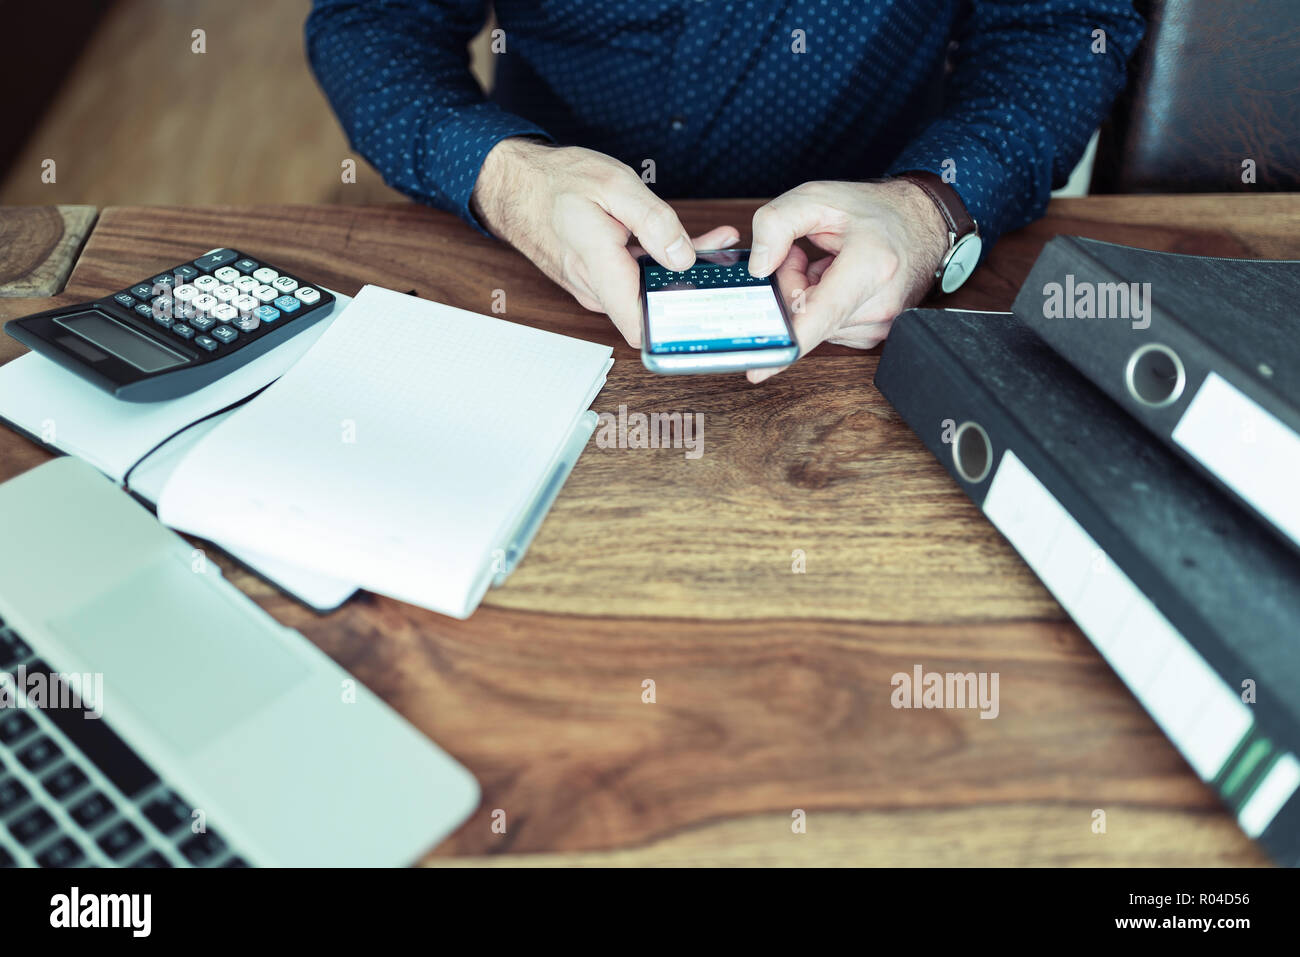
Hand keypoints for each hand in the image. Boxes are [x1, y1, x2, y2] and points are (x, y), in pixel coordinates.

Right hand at [472, 137, 738, 345]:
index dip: (677, 327)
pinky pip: (636, 279)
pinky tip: (690, 241)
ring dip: (683, 271)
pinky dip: (663, 262)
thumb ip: (653, 222)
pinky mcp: (600, 278)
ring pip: (648, 291)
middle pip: (654, 306)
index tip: (710, 309)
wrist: (519, 183)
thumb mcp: (614, 186)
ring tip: (719, 242)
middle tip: (729, 258)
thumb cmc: (560, 181)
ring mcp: (597, 286)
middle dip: (694, 287)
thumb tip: (683, 257)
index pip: (641, 327)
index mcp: (599, 269)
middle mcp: (596, 288)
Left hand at [745, 179, 950, 382]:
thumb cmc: (875, 211)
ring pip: (812, 326)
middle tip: (801, 255)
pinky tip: (838, 282)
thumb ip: (776, 224)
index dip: (787, 345)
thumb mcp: (818, 197)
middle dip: (790, 287)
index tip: (757, 370)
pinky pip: (826, 329)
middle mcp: (879, 304)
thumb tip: (758, 268)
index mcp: (870, 266)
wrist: (921, 223)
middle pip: (804, 318)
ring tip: (828, 265)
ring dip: (807, 297)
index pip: (820, 316)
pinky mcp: (875, 335)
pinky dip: (822, 307)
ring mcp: (880, 325)